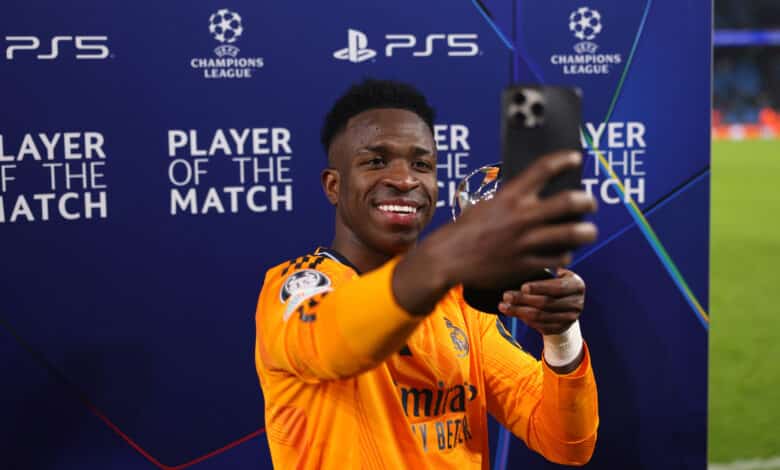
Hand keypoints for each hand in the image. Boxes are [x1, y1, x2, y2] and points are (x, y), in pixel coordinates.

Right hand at [394, 151, 596, 315]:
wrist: (447, 259)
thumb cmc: (465, 231)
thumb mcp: (487, 206)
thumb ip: (512, 200)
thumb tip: (538, 196)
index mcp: (510, 196)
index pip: (543, 169)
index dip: (564, 160)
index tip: (575, 158)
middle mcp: (521, 216)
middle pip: (570, 201)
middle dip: (587, 201)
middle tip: (589, 203)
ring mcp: (526, 241)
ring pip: (573, 233)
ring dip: (586, 231)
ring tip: (587, 230)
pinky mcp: (526, 264)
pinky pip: (559, 258)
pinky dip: (566, 253)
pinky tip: (563, 251)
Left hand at [497, 268, 584, 334]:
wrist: (564, 304)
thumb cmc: (554, 281)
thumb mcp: (556, 272)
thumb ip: (549, 265)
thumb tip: (532, 255)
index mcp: (578, 285)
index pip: (558, 288)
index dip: (540, 287)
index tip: (523, 286)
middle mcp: (577, 303)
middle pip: (547, 303)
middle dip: (524, 299)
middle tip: (506, 295)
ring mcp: (570, 318)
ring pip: (540, 316)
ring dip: (519, 311)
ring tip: (502, 305)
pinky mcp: (560, 328)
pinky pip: (539, 326)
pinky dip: (523, 319)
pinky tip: (511, 312)